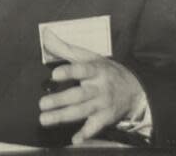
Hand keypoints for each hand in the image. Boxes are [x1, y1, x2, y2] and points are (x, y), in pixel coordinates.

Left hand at [38, 29, 145, 143]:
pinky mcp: (105, 118)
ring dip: (63, 116)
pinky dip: (85, 134)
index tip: (54, 74)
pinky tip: (74, 139)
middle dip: (60, 100)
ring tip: (45, 119)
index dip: (69, 72)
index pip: (82, 69)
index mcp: (96, 70)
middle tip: (42, 103)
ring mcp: (102, 104)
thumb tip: (46, 35)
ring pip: (81, 111)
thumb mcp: (89, 57)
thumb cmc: (106, 70)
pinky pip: (95, 127)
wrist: (134, 89)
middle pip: (79, 95)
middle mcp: (99, 88)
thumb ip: (65, 48)